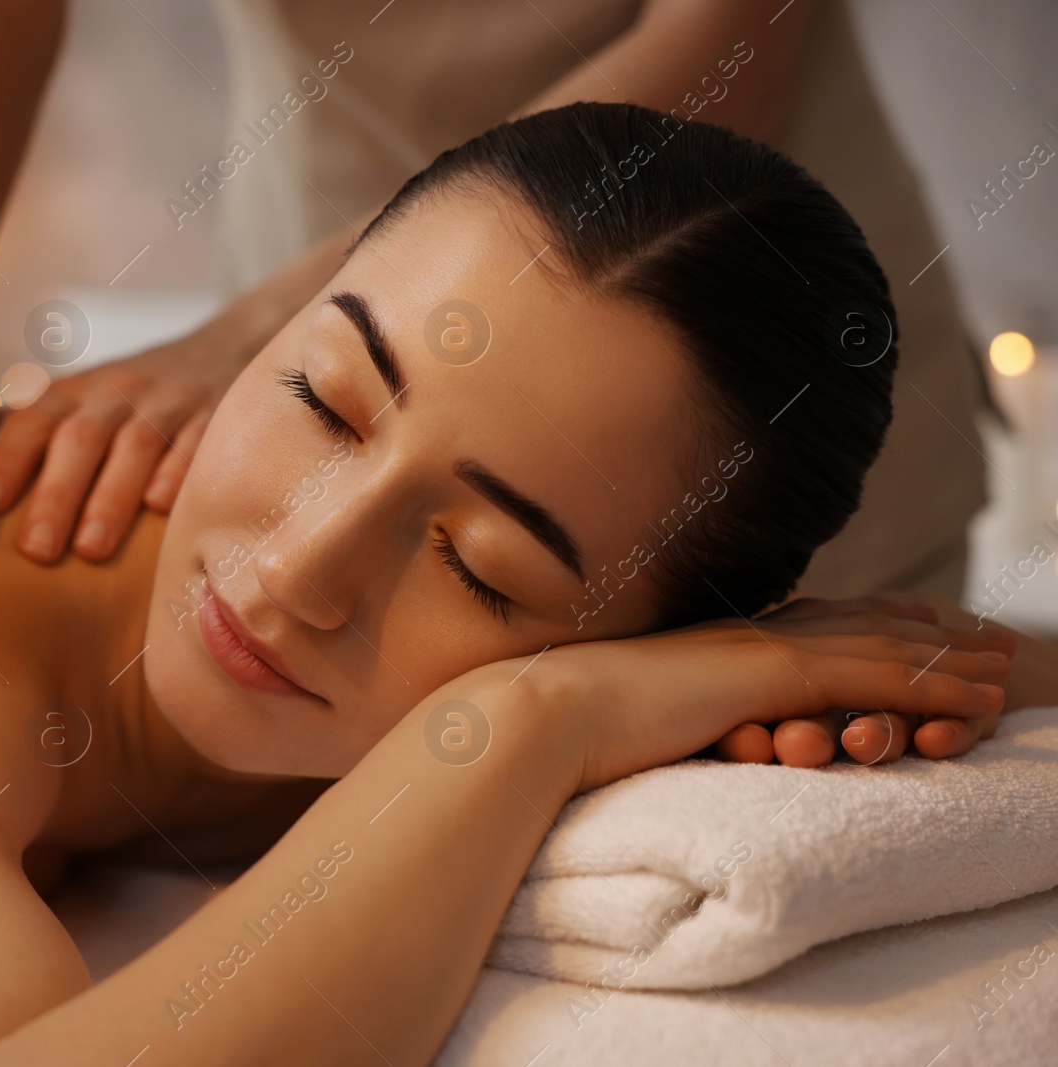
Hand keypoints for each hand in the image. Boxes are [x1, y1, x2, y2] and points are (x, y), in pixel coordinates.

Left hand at [0, 330, 241, 562]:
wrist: (223, 350)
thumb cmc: (130, 396)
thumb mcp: (78, 398)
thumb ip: (22, 426)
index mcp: (75, 393)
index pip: (33, 421)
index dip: (7, 460)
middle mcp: (118, 393)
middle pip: (80, 438)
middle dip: (56, 494)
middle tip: (36, 552)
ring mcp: (169, 404)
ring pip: (136, 446)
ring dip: (111, 497)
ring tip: (91, 549)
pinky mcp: (216, 417)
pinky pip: (196, 443)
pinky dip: (177, 472)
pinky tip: (160, 508)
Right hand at [489, 604, 1008, 795]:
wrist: (544, 714)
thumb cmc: (570, 725)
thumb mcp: (633, 713)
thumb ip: (669, 709)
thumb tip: (666, 727)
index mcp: (716, 642)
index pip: (808, 622)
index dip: (867, 621)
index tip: (912, 623)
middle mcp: (746, 633)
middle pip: (857, 622)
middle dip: (925, 627)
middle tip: (982, 631)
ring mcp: (761, 647)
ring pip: (881, 646)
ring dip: (950, 656)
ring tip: (1006, 662)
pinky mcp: (771, 672)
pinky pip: (873, 676)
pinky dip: (934, 683)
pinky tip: (976, 696)